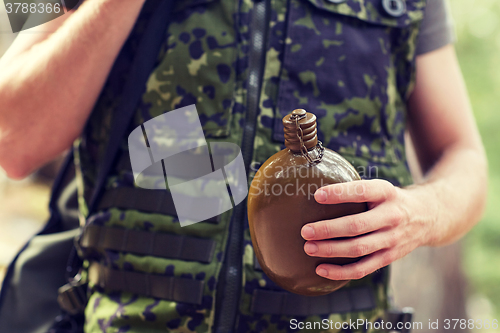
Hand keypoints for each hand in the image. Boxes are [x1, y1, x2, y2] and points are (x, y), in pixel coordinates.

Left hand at [301, 179, 436, 279]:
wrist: (428, 216)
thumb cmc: (390, 199)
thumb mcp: (380, 187)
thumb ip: (356, 191)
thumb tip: (315, 193)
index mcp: (386, 193)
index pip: (362, 191)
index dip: (339, 193)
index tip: (317, 195)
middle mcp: (391, 216)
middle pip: (357, 225)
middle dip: (328, 229)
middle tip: (305, 231)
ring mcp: (392, 239)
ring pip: (359, 249)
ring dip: (331, 250)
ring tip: (308, 248)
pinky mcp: (389, 257)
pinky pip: (363, 268)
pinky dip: (341, 271)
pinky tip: (320, 269)